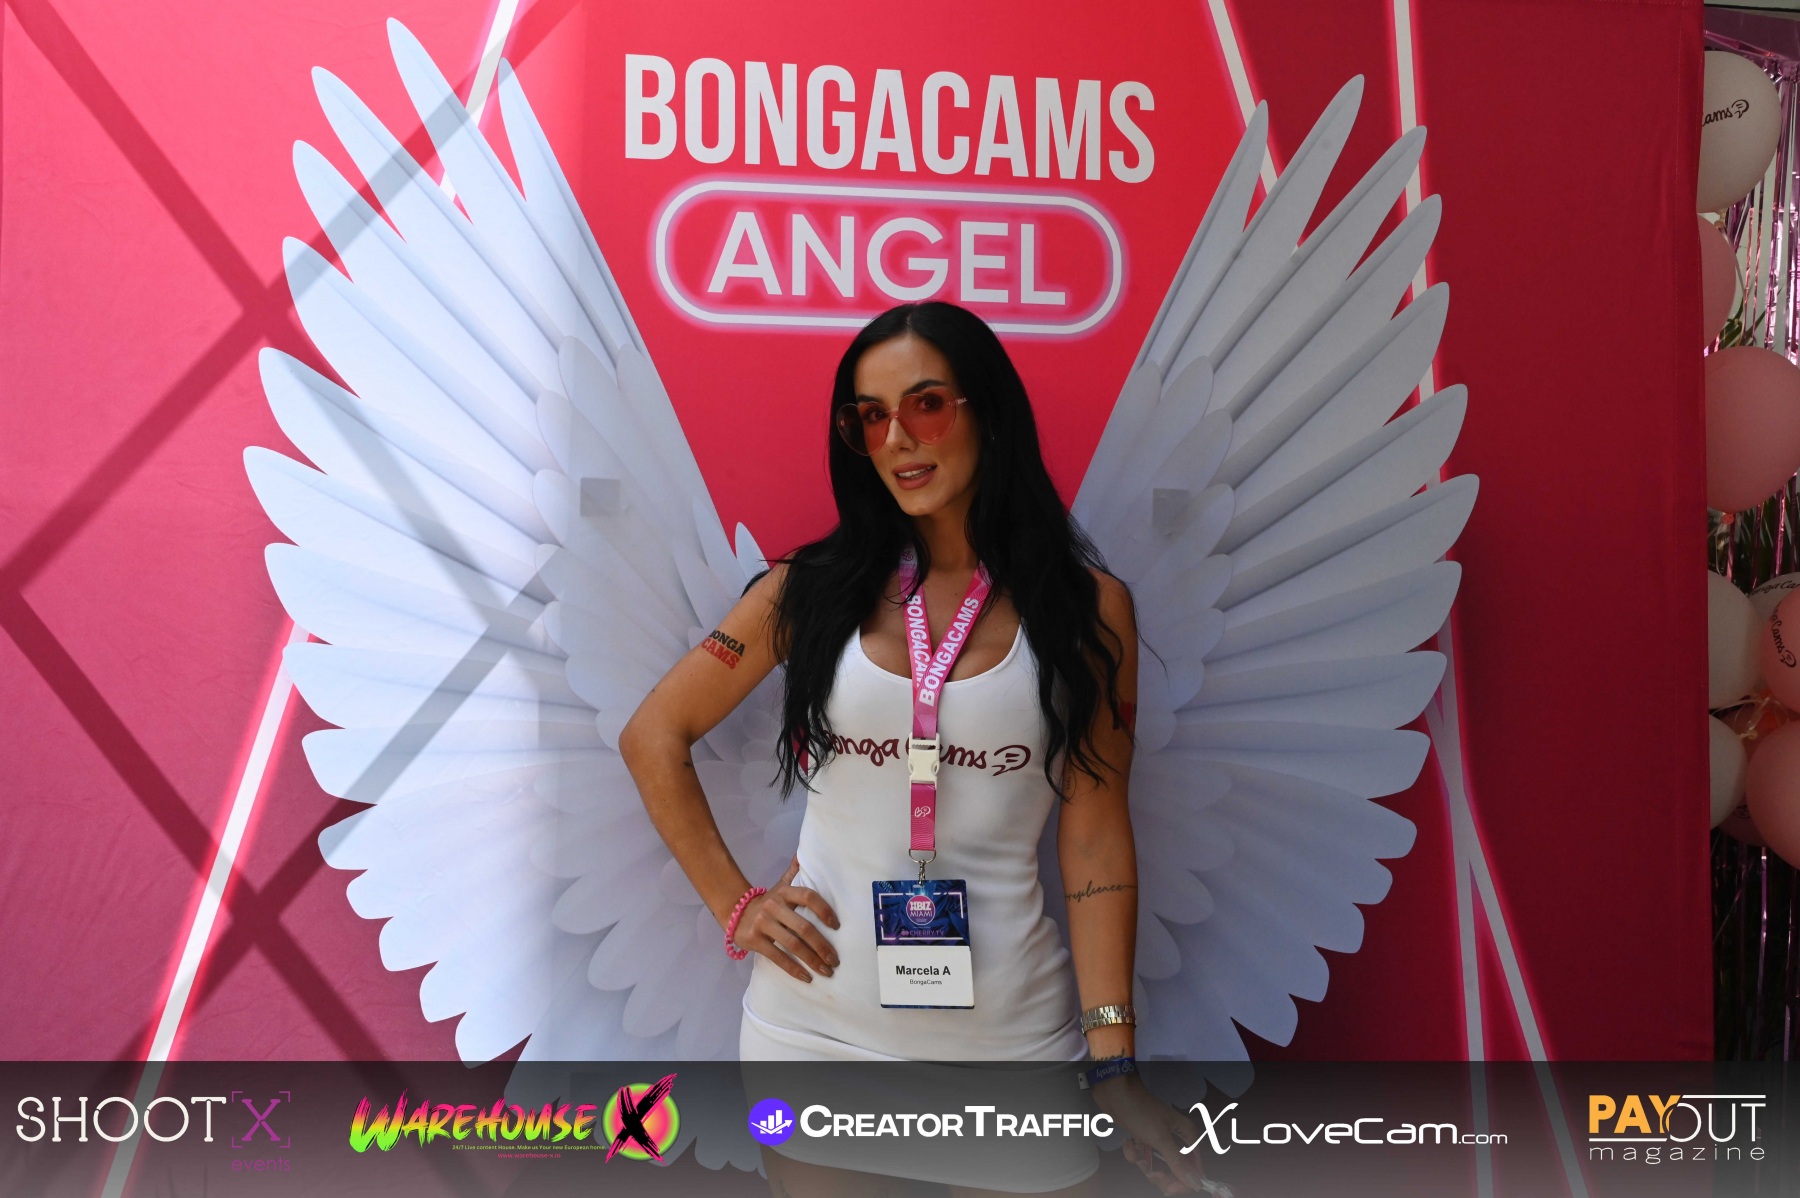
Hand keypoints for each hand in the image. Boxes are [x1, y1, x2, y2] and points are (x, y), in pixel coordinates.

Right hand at [731, 859, 840, 981]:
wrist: (735, 913)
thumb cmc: (768, 902)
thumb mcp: (780, 885)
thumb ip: (794, 872)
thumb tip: (804, 852)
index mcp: (784, 892)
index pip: (808, 896)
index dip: (824, 909)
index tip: (837, 925)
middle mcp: (773, 906)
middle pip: (803, 927)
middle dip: (822, 945)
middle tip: (835, 959)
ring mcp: (763, 924)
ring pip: (793, 944)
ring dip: (812, 960)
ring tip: (826, 971)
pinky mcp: (755, 941)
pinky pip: (778, 957)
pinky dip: (794, 969)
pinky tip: (807, 977)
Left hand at [1093, 1072, 1209, 1194]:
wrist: (1114, 1093)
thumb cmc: (1140, 1112)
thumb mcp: (1160, 1139)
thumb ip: (1177, 1162)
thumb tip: (1196, 1183)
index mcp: (1187, 1137)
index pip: (1194, 1169)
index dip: (1184, 1182)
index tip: (1170, 1188)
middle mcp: (1177, 1139)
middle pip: (1175, 1170)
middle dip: (1160, 1174)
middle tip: (1151, 1173)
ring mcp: (1159, 1140)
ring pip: (1156, 1166)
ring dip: (1143, 1162)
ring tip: (1135, 1150)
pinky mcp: (1144, 1140)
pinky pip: (1143, 1157)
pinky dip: (1134, 1153)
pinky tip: (1128, 1143)